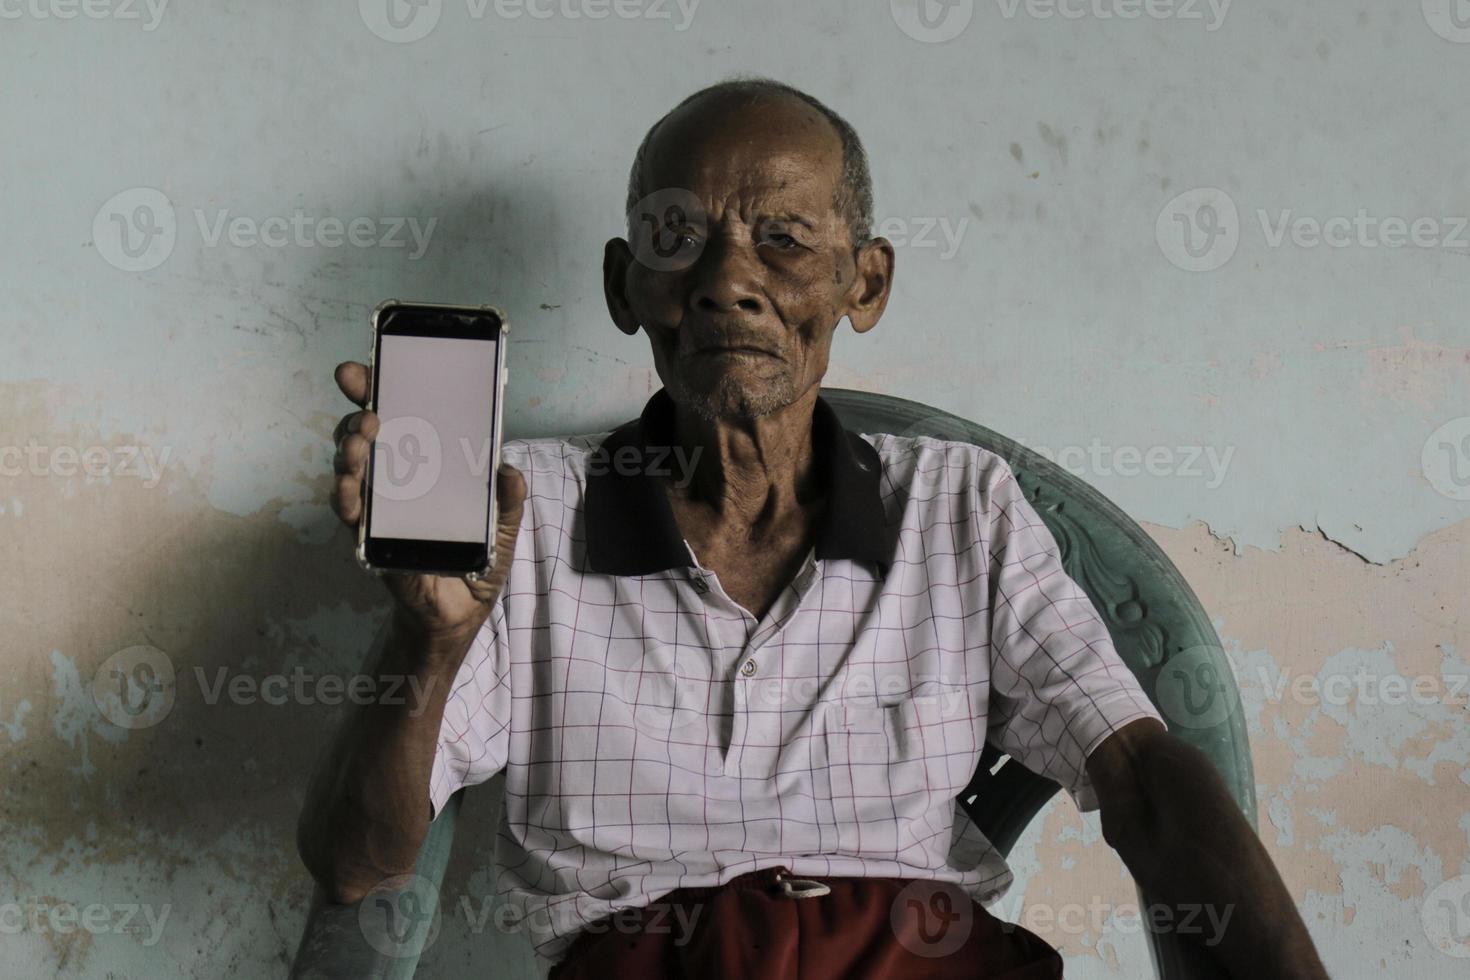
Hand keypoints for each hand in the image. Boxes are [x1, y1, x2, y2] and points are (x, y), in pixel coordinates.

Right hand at [330, 360, 525, 648]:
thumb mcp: (503, 527)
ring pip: (351, 469)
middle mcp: (395, 481)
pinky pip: (351, 514)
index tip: (360, 371)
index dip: (375, 392)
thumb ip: (509, 499)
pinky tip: (350, 491)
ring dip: (349, 454)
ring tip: (360, 447)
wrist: (459, 615)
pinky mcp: (371, 539)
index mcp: (425, 466)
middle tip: (368, 415)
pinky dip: (346, 499)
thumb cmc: (477, 563)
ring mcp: (379, 508)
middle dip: (356, 417)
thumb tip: (508, 470)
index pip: (398, 419)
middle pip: (363, 437)